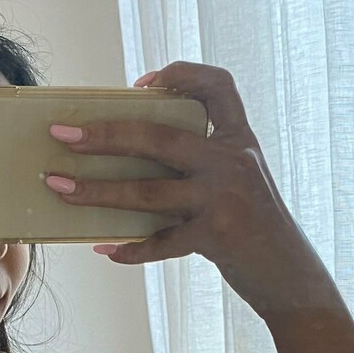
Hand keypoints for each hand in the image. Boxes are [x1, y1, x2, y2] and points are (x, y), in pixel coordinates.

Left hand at [42, 61, 337, 316]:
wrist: (292, 277)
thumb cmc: (257, 227)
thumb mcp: (242, 181)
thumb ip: (204, 163)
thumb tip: (131, 156)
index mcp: (241, 140)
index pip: (218, 86)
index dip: (180, 75)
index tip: (141, 86)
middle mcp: (235, 163)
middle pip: (159, 138)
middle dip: (105, 135)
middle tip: (64, 135)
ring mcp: (225, 200)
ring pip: (147, 192)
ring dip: (97, 191)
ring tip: (61, 188)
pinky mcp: (216, 238)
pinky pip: (161, 241)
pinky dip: (130, 248)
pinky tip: (106, 249)